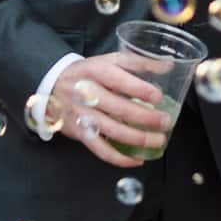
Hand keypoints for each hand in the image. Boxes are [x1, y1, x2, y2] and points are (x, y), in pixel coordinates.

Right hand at [49, 53, 170, 167]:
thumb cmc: (89, 73)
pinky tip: (137, 159)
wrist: (53, 84)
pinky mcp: (80, 133)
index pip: (118, 80)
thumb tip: (167, 65)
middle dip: (145, 118)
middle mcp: (87, 93)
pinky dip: (120, 158)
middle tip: (165, 122)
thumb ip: (139, 63)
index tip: (158, 97)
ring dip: (137, 139)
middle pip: (117, 107)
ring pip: (111, 131)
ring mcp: (82, 115)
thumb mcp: (110, 60)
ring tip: (158, 141)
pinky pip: (100, 150)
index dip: (138, 89)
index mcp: (96, 71)